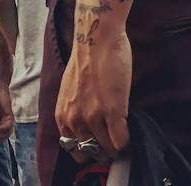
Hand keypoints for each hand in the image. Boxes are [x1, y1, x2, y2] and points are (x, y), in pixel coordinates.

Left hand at [55, 28, 130, 162]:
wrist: (96, 38)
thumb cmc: (86, 58)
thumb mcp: (71, 91)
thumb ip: (76, 110)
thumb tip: (87, 125)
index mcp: (63, 115)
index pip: (74, 149)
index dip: (88, 147)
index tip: (97, 143)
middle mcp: (75, 120)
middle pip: (91, 152)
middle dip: (101, 149)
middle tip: (110, 140)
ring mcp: (94, 117)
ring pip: (107, 149)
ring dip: (114, 146)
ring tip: (120, 136)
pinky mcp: (113, 112)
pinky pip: (121, 141)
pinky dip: (125, 141)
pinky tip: (127, 132)